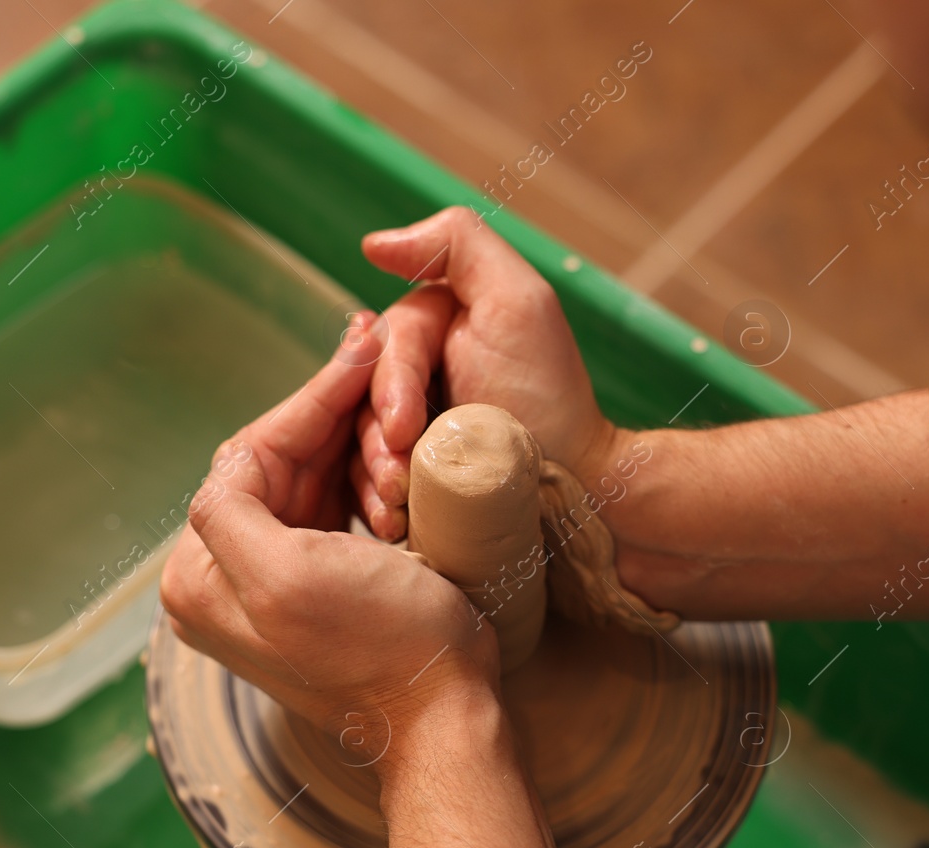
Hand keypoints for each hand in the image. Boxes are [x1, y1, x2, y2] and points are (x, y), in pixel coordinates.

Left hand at [159, 326, 500, 768]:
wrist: (444, 716)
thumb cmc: (381, 645)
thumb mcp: (286, 575)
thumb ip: (229, 510)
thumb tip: (232, 459)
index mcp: (201, 576)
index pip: (248, 456)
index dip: (310, 397)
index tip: (364, 346)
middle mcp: (222, 581)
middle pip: (274, 465)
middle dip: (330, 411)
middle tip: (378, 346)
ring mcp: (269, 588)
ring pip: (305, 482)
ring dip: (350, 439)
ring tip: (391, 386)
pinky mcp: (316, 592)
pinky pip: (328, 511)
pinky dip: (358, 473)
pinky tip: (389, 438)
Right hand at [354, 206, 621, 539]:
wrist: (573, 487)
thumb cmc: (547, 396)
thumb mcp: (516, 303)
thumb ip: (456, 246)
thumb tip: (374, 243)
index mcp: (434, 329)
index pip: (383, 346)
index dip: (390, 384)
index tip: (405, 427)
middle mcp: (416, 374)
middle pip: (360, 395)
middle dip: (376, 438)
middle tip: (400, 476)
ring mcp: (409, 429)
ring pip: (355, 442)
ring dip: (370, 475)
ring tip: (396, 508)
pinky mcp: (409, 477)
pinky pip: (365, 484)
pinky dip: (374, 503)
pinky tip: (391, 523)